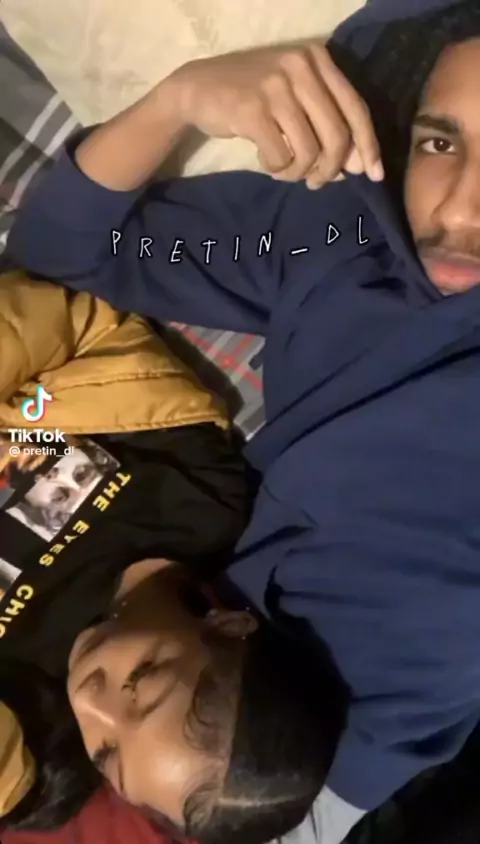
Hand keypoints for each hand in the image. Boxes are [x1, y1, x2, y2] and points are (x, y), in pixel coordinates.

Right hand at [170, 42, 382, 187]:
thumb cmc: (252, 98)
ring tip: (286, 171)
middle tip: (316, 181)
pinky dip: (277, 168)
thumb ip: (326, 124)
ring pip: (309, 150)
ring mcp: (275, 86)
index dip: (368, 146)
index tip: (372, 175)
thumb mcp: (295, 99)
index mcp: (318, 59)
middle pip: (336, 134)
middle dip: (330, 168)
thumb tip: (356, 167)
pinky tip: (267, 162)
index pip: (356, 108)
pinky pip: (281, 156)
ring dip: (299, 171)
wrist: (197, 89)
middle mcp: (300, 66)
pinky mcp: (252, 108)